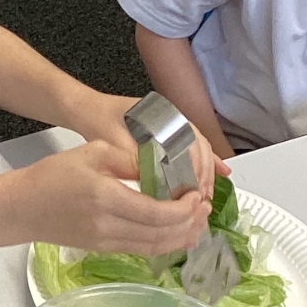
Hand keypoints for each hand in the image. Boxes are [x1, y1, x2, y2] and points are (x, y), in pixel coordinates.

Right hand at [17, 140, 211, 255]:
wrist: (22, 207)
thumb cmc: (52, 175)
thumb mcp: (92, 152)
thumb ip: (129, 159)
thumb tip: (161, 166)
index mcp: (107, 198)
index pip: (157, 212)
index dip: (184, 208)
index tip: (197, 195)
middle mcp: (108, 226)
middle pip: (161, 234)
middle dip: (190, 223)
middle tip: (205, 208)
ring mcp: (106, 241)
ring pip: (155, 247)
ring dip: (181, 237)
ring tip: (198, 222)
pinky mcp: (103, 248)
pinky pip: (142, 250)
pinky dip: (165, 244)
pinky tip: (178, 235)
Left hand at [65, 88, 228, 202]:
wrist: (85, 109)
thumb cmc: (98, 121)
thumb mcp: (113, 141)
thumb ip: (135, 158)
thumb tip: (157, 182)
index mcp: (162, 116)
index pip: (189, 143)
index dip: (195, 168)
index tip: (194, 189)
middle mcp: (172, 119)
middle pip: (199, 147)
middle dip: (204, 174)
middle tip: (202, 197)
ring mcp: (172, 126)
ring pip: (199, 149)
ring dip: (206, 171)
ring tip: (206, 193)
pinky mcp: (167, 136)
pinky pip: (192, 149)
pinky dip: (206, 162)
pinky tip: (221, 172)